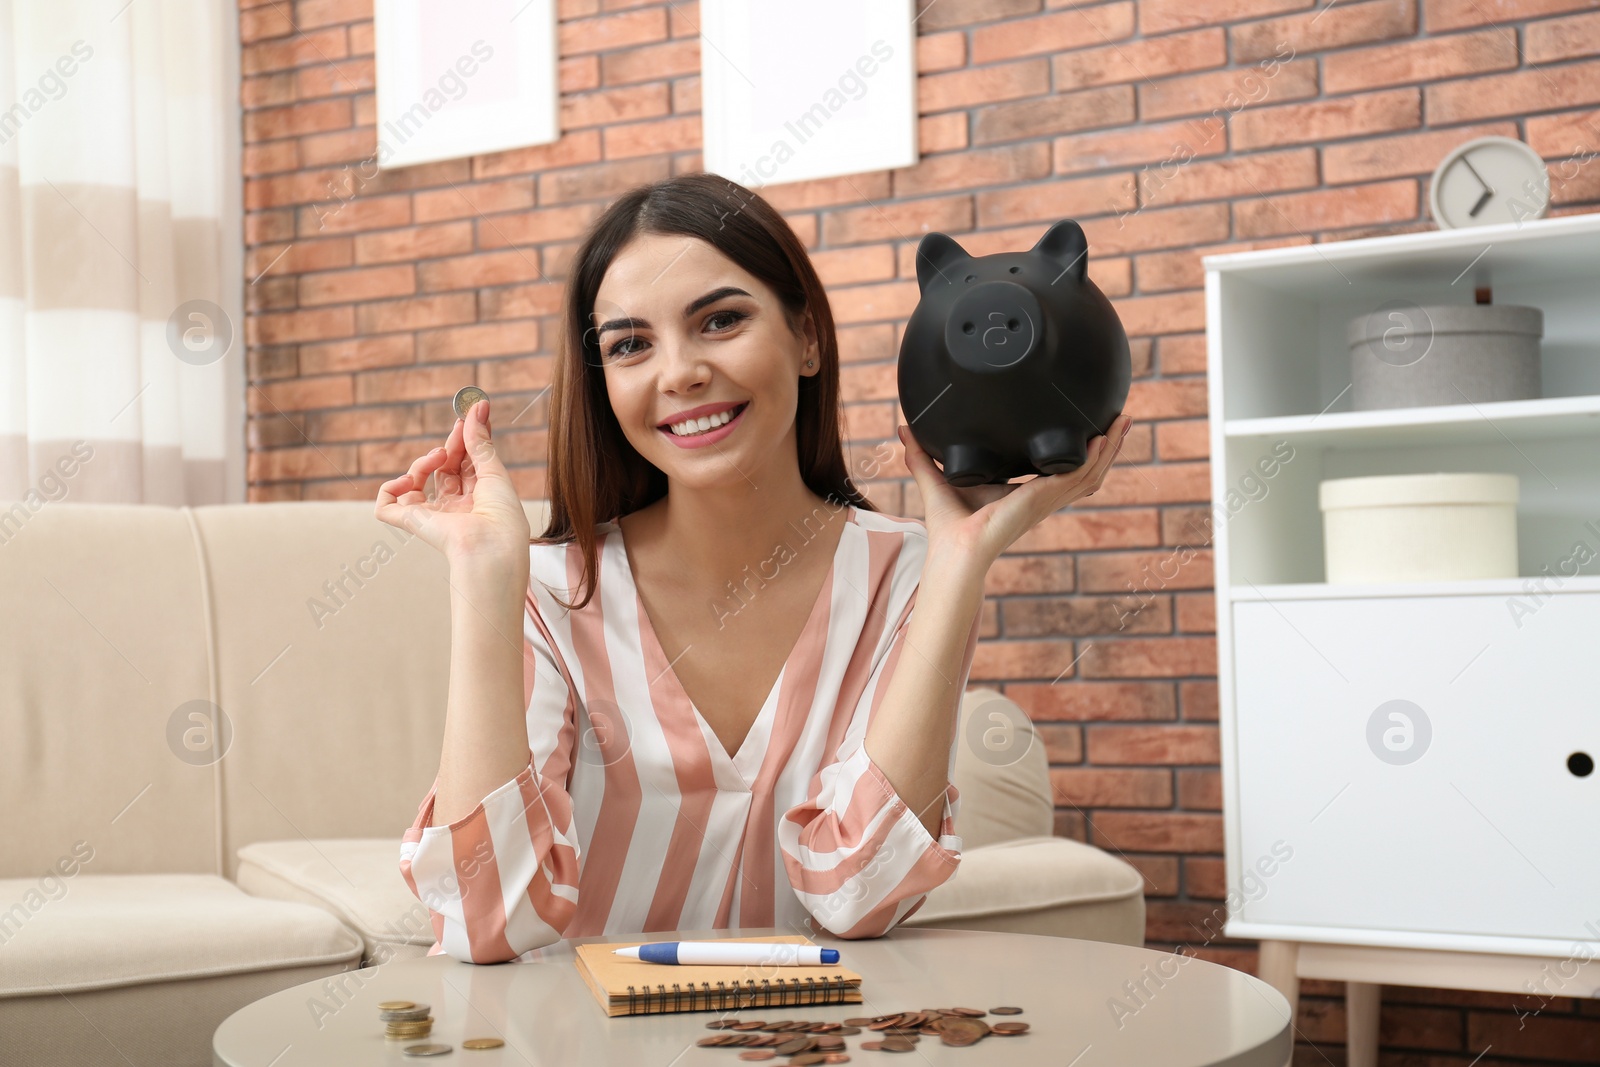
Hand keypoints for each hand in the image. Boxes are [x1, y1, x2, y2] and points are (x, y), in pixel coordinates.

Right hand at [374, 398, 530, 566]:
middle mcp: (455, 510)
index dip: (465, 441)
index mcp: (478, 502)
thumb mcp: (494, 472)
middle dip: (449, 446)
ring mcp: (433, 516)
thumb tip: (478, 407)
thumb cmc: (502, 518)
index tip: (469, 416)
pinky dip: (390, 487)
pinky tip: (408, 479)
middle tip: (458, 427)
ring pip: (415, 483)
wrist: (491, 548)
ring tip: (438, 456)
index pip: (465, 466)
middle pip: (444, 470)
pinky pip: (386, 506)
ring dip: (423, 462)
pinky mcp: (411, 523)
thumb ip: (480, 441)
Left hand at [898, 414, 1132, 567]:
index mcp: (1027, 494)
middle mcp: (1044, 497)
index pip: (1063, 471)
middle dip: (1108, 446)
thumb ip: (921, 454)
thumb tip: (904, 429)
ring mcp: (1047, 500)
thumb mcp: (936, 478)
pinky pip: (1078, 477)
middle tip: (1123, 418)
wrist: (954, 549)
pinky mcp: (1043, 499)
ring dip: (1110, 449)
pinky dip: (1094, 459)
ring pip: (1091, 473)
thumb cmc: (949, 526)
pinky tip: (1104, 440)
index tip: (1094, 430)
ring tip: (1124, 422)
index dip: (1082, 452)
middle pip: (1087, 469)